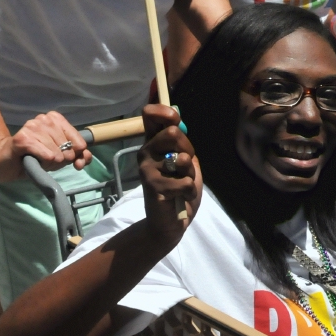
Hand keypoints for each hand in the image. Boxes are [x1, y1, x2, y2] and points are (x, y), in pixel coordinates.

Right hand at [0, 111, 90, 181]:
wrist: (5, 163)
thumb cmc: (34, 157)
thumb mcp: (59, 156)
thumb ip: (76, 155)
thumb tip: (86, 158)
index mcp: (55, 119)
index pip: (78, 139)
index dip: (78, 154)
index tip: (73, 162)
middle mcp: (44, 119)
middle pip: (67, 147)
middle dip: (61, 160)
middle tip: (48, 161)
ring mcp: (32, 127)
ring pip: (57, 152)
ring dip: (50, 163)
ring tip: (39, 161)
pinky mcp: (22, 139)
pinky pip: (46, 154)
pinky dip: (44, 162)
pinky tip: (36, 160)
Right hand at [137, 103, 201, 248]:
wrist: (170, 222)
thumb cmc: (178, 189)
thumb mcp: (184, 162)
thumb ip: (181, 143)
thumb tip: (177, 116)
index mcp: (152, 143)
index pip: (150, 114)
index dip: (165, 112)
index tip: (175, 120)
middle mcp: (145, 152)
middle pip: (173, 132)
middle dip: (189, 150)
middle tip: (184, 167)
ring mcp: (147, 168)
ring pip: (183, 158)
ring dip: (190, 174)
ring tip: (182, 184)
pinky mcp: (153, 186)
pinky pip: (186, 182)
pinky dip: (190, 191)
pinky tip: (180, 197)